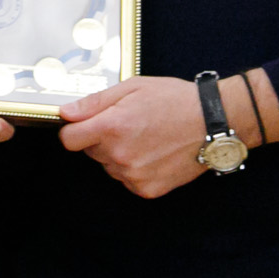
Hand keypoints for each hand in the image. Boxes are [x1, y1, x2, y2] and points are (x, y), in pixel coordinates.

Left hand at [57, 70, 278, 197]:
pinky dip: (135, 169)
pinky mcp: (147, 189)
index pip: (69, 140)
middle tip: (129, 124)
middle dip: (101, 139)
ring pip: (109, 166)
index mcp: (112, 127)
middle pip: (90, 152)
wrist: (213, 122)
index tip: (84, 125)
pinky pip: (127, 180)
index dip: (74, 130)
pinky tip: (153, 154)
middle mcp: (119, 156)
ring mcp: (133, 176)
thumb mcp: (133, 87)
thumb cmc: (175, 100)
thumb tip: (65, 113)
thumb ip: (94, 102)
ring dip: (118, 155)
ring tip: (146, 138)